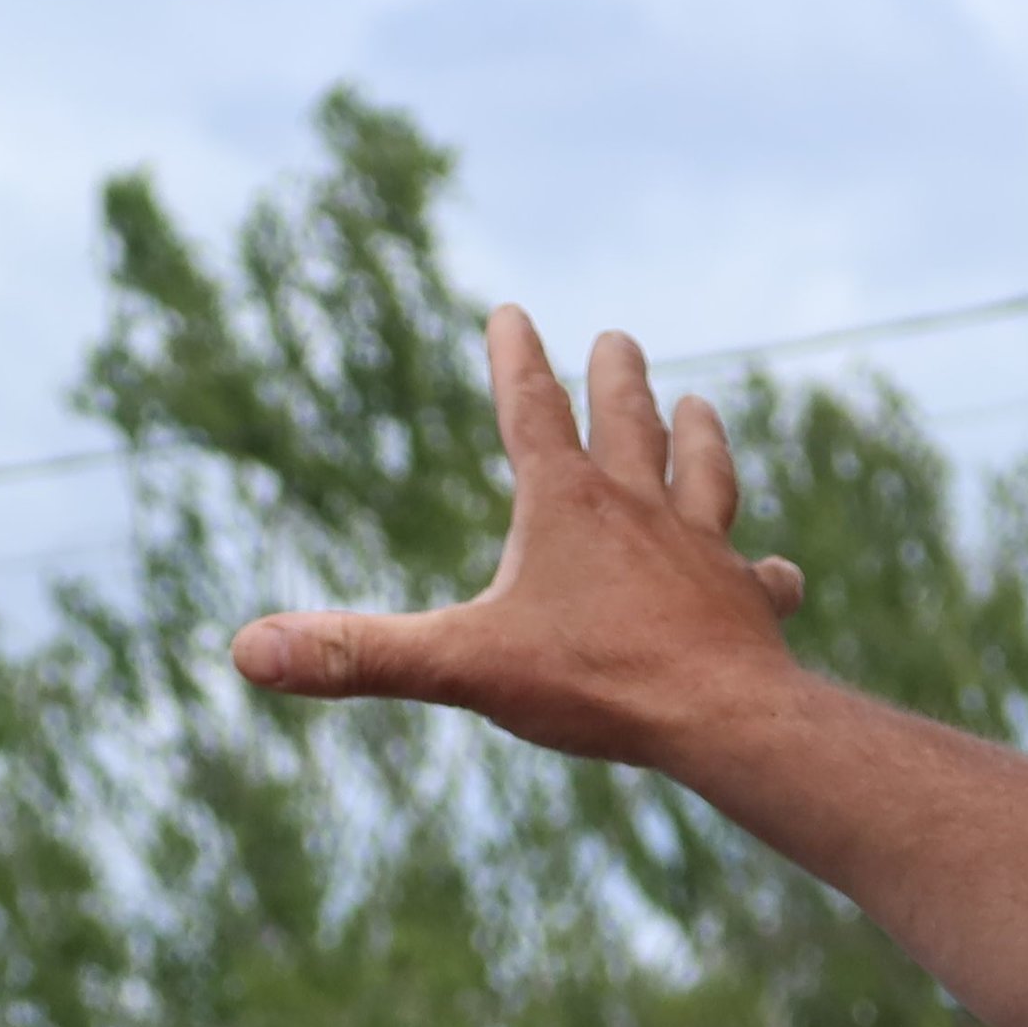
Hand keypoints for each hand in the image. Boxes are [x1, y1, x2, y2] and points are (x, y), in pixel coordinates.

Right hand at [229, 308, 805, 771]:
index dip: (516, 359)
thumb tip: (246, 652)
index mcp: (568, 506)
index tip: (512, 310)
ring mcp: (704, 555)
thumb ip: (355, 655)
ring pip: (707, 478)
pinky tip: (781, 575)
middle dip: (618, 379)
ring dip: (701, 442)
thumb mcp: (461, 668)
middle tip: (619, 340)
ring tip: (701, 407)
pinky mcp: (749, 607)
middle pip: (631, 424)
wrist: (723, 717)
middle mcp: (642, 511)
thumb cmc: (595, 684)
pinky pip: (763, 583)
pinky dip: (768, 577)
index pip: (534, 410)